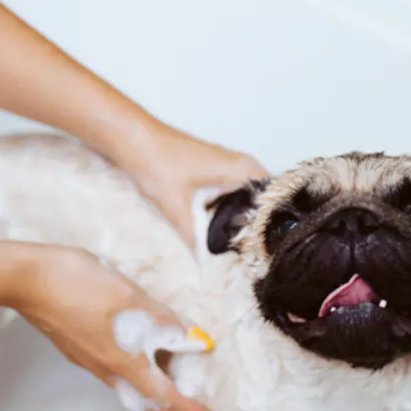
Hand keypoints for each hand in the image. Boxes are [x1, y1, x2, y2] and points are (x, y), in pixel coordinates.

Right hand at [14, 244, 215, 410]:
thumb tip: (195, 341)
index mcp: (125, 362)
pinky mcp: (80, 348)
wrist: (28, 280)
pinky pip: (118, 373)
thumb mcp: (133, 298)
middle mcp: (107, 370)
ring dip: (157, 395)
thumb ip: (165, 321)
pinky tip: (146, 361)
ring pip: (131, 388)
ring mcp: (90, 361)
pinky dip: (140, 376)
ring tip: (177, 391)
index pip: (165, 398)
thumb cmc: (83, 286)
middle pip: (146, 402)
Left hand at [119, 121, 269, 246]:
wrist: (134, 140)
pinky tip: (220, 228)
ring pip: (249, 198)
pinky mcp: (216, 169)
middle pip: (264, 202)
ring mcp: (229, 165)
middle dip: (258, 227)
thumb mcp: (179, 211)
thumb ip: (196, 243)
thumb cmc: (157, 163)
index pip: (275, 202)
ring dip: (244, 219)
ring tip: (239, 245)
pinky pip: (234, 193)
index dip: (272, 228)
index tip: (266, 250)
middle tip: (253, 253)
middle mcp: (242, 165)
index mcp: (243, 171)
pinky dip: (230, 210)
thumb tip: (206, 269)